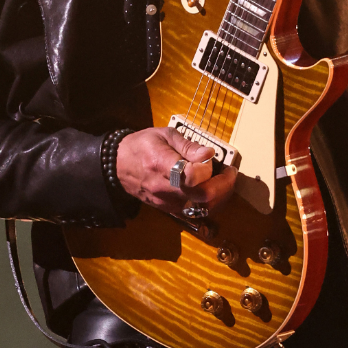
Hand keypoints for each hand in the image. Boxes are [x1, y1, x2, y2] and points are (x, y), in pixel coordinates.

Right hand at [116, 127, 238, 217]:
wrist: (117, 165)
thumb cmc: (141, 146)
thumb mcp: (164, 135)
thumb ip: (189, 146)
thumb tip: (209, 153)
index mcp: (162, 165)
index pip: (192, 176)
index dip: (208, 167)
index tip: (212, 156)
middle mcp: (165, 188)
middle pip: (203, 197)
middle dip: (224, 185)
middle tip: (230, 172)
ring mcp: (167, 202)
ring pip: (203, 208)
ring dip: (220, 195)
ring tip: (224, 180)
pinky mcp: (169, 209)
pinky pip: (196, 212)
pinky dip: (210, 202)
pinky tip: (212, 188)